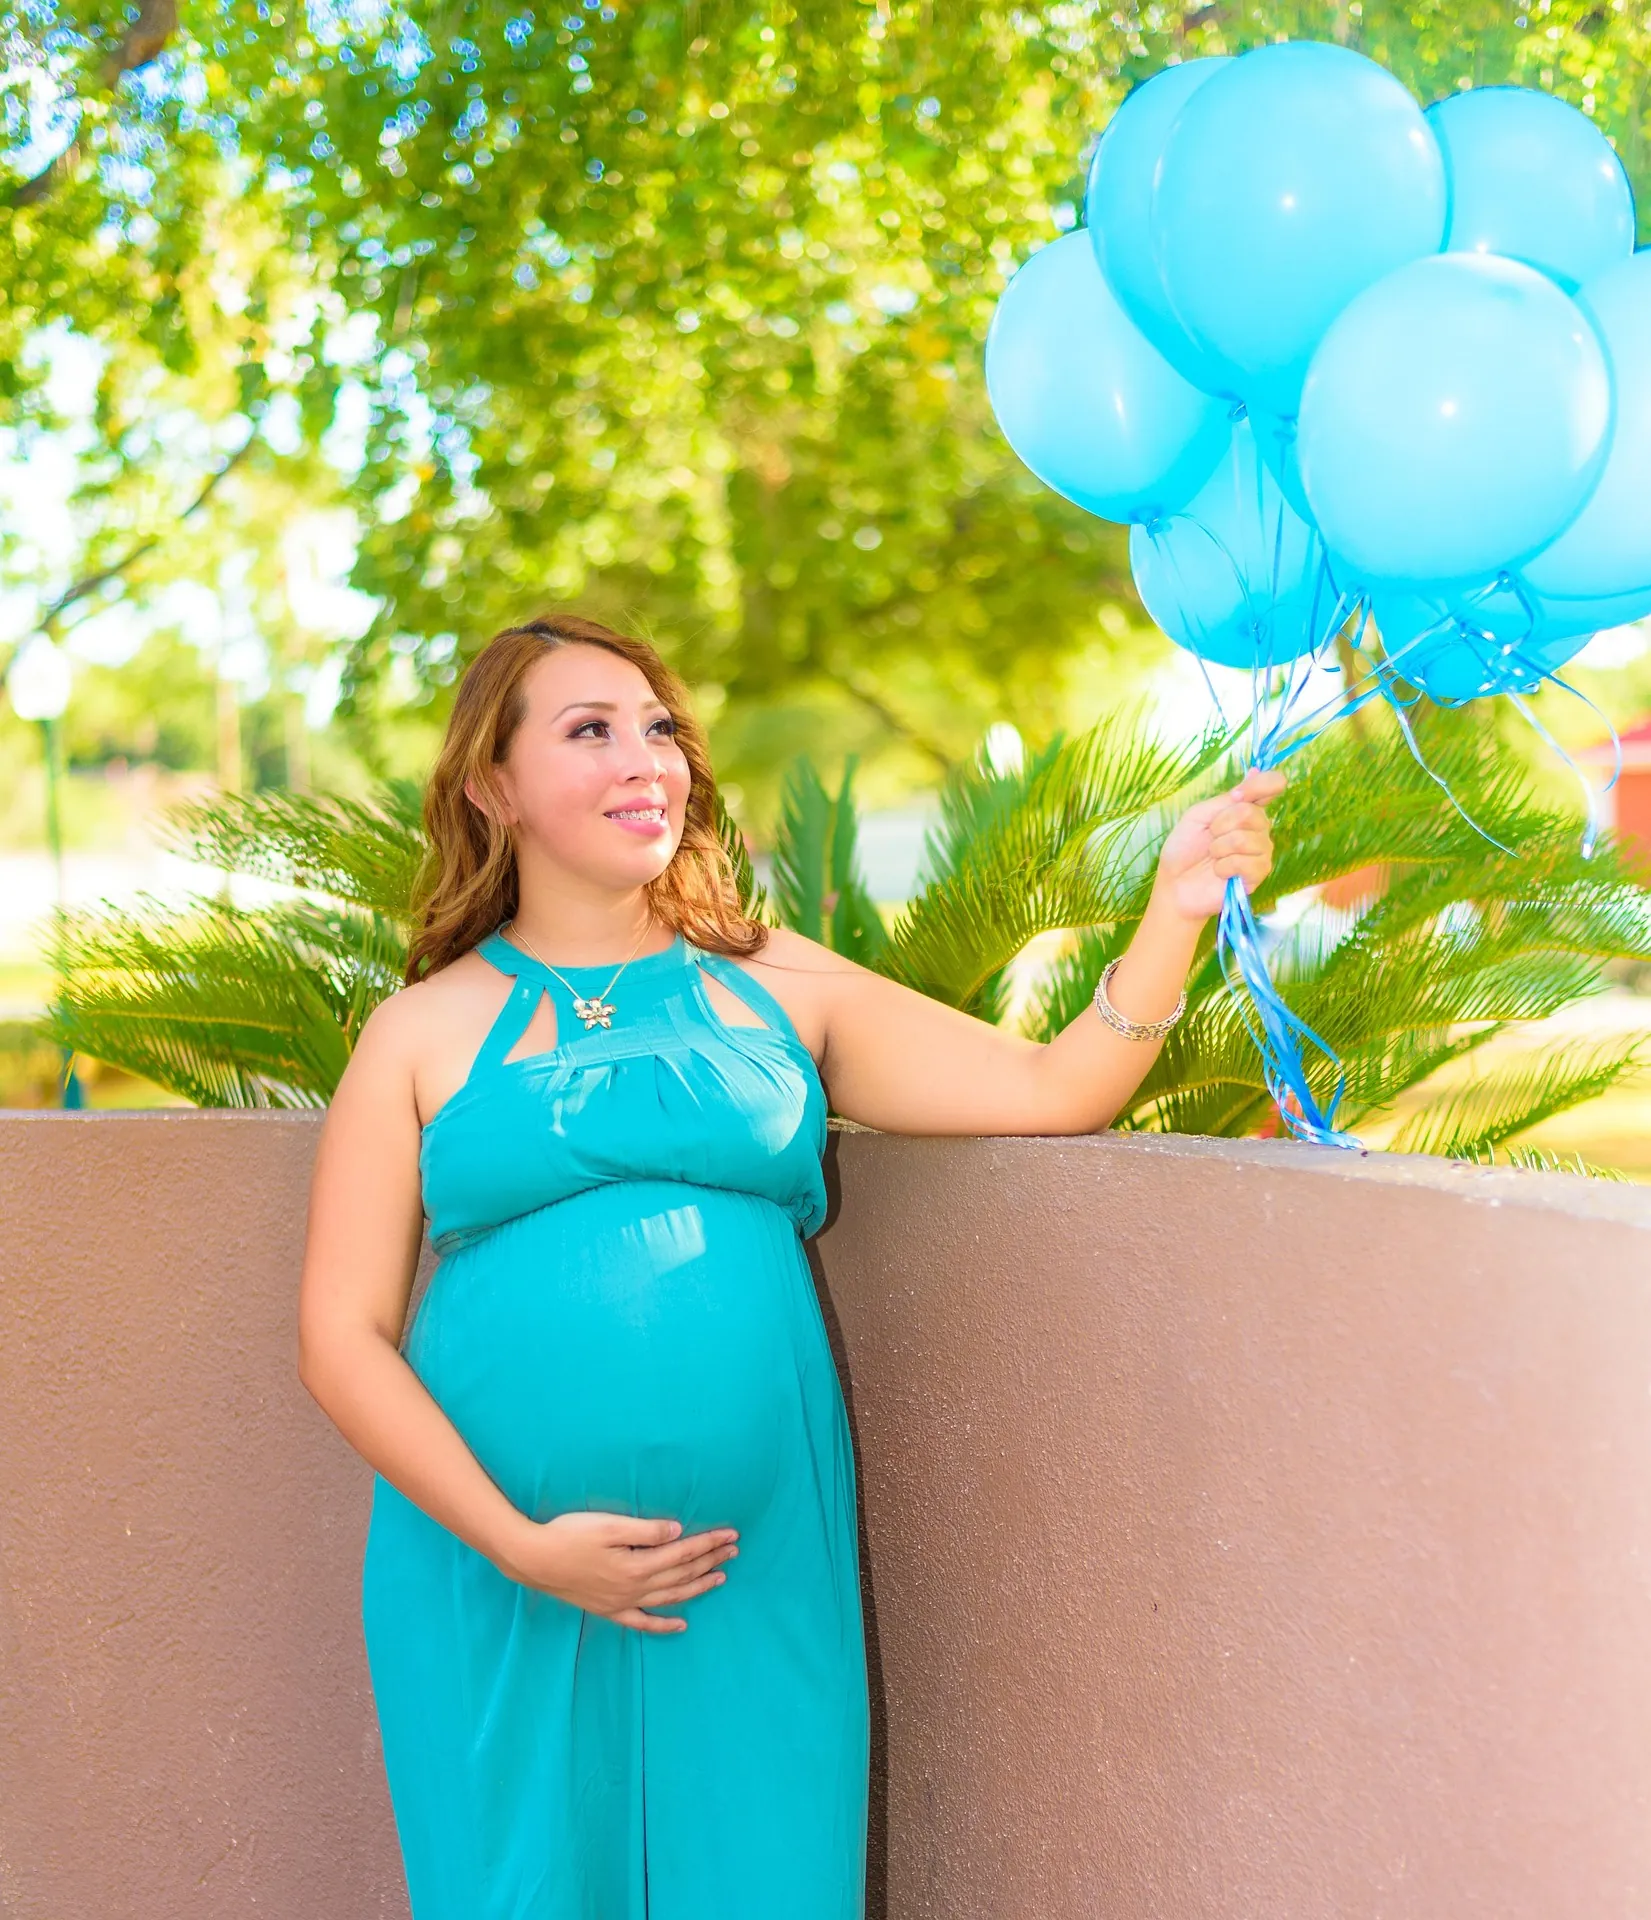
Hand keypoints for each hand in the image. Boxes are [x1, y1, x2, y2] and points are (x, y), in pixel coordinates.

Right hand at [498, 1511, 739, 1632]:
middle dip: (710, 1561)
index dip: (709, 1543)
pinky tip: (682, 1625)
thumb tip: (678, 1531)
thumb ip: (645, 1530)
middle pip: (681, 1574)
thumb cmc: (569, 1535)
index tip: (731, 1534)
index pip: (682, 1552)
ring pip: (670, 1598)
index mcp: (637, 1565)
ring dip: (697, 1587)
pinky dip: (664, 1625)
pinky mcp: (609, 1610)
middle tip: (734, 1550)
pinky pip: (643, 1622)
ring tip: (720, 1577)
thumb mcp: (608, 1525)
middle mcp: (634, 1588)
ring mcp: (622, 1603)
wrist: (533, 1559)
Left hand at [1153, 767, 1284, 923]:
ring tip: (1212, 856)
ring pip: (1245, 839)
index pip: (1272, 785)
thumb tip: (1255, 772)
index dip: (1262, 784)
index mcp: (1245, 808)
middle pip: (1250, 813)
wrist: (1175, 884)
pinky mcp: (1258, 874)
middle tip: (1210, 836)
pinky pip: (1245, 862)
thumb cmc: (1184, 848)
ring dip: (1218, 848)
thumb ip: (1226, 799)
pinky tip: (1219, 872)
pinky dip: (1223, 866)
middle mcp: (1259, 827)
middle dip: (1220, 824)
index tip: (1239, 794)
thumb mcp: (1199, 815)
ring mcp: (1261, 851)